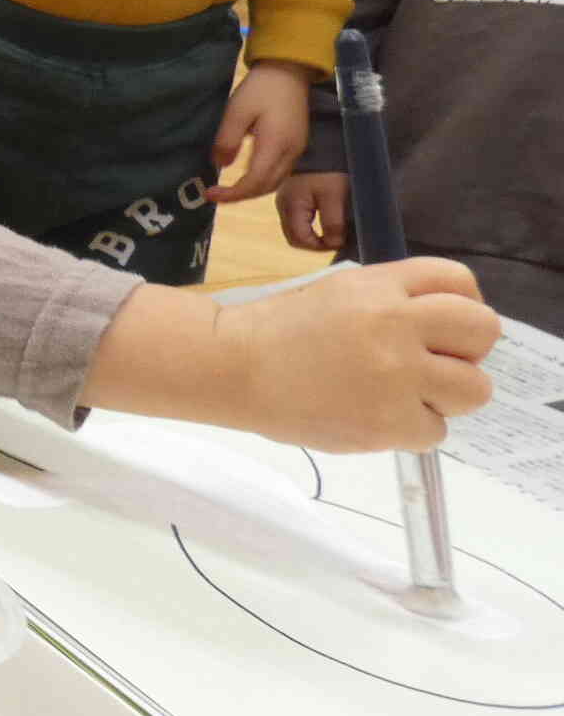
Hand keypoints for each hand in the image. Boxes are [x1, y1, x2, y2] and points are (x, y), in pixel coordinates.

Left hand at [208, 60, 310, 203]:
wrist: (289, 71)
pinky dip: (262, 180)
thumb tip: (221, 165)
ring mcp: (297, 150)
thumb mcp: (236, 110)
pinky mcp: (297, 145)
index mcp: (275, 144)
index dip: (233, 194)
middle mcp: (290, 153)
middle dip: (241, 196)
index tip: (210, 194)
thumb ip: (227, 139)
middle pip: (267, 187)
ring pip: (275, 182)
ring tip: (228, 189)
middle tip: (216, 195)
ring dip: (252, 190)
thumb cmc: (261, 88)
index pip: (255, 181)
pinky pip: (280, 172)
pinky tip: (246, 176)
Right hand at [214, 259, 494, 451]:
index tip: (443, 327)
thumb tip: (447, 330)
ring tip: (405, 395)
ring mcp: (396, 376)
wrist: (233, 367)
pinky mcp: (387, 423)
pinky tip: (376, 416)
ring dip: (446, 394)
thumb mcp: (341, 291)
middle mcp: (396, 325)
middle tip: (433, 363)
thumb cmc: (280, 329)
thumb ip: (396, 300)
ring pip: (473, 389)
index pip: (460, 284)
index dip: (460, 306)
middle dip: (465, 350)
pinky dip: (411, 429)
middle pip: (482, 331)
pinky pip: (435, 431)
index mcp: (381, 287)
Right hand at [277, 171, 350, 252]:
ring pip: (295, 230)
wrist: (326, 146)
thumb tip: (334, 243)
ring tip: (332, 231)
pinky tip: (324, 220)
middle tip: (336, 239)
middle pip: (295, 238)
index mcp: (291, 206)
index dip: (321, 246)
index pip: (300, 239)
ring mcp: (285, 201)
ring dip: (313, 235)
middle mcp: (283, 205)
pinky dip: (310, 226)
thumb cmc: (330, 170)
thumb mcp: (336, 196)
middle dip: (316, 243)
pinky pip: (297, 220)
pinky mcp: (290, 197)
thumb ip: (333, 223)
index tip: (339, 242)